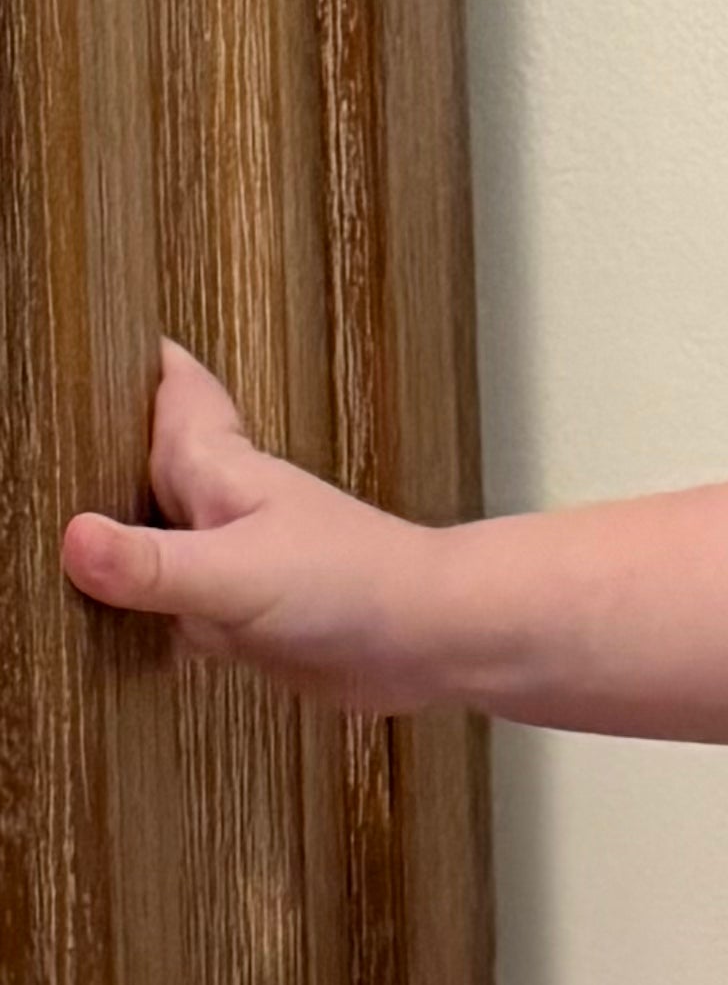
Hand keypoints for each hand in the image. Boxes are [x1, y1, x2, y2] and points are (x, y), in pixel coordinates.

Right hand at [62, 343, 443, 710]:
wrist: (432, 646)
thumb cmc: (356, 585)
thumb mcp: (239, 573)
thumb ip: (154, 565)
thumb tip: (73, 541)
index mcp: (213, 465)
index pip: (167, 384)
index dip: (127, 358)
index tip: (74, 338)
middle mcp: (212, 504)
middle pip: (136, 459)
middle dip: (92, 451)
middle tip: (35, 441)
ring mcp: (221, 560)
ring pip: (146, 535)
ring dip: (109, 537)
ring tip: (41, 528)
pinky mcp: (233, 617)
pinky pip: (166, 603)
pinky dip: (135, 610)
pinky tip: (96, 623)